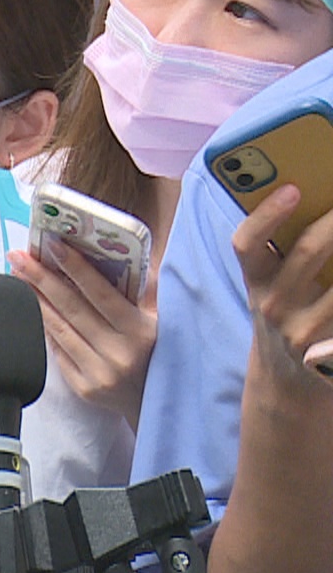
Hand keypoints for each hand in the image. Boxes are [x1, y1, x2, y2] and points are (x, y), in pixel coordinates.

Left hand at [9, 240, 156, 426]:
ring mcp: (99, 373)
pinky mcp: (84, 388)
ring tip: (19, 275)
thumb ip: (148, 288)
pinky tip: (33, 306)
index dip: (75, 268)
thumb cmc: (160, 352)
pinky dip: (44, 325)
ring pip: (58, 328)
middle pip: (71, 307)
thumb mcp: (165, 320)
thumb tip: (125, 253)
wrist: (158, 402)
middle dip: (41, 277)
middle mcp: (119, 354)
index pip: (101, 293)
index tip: (53, 245)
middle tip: (19, 256)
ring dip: (35, 298)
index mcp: (142, 332)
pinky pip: (57, 350)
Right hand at [231, 185, 332, 394]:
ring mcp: (305, 330)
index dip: (267, 215)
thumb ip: (283, 254)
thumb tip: (312, 201)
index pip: (248, 243)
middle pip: (309, 252)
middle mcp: (275, 305)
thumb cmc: (287, 316)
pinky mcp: (328, 351)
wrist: (288, 383)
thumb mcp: (271, 288)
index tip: (292, 189)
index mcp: (257, 281)